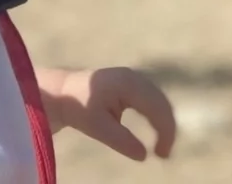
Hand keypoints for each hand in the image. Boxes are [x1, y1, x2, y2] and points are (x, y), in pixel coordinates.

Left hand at [36, 66, 175, 160]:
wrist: (64, 92)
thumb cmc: (79, 108)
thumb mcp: (97, 127)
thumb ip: (121, 140)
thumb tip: (144, 155)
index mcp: (127, 84)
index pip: (156, 108)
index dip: (165, 132)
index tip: (161, 155)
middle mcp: (133, 77)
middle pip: (162, 102)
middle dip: (167, 128)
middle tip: (163, 154)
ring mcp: (132, 77)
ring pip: (159, 99)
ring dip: (164, 121)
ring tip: (161, 145)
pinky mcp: (131, 82)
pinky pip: (152, 97)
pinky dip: (157, 114)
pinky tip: (156, 130)